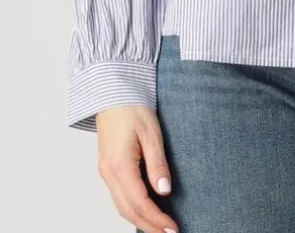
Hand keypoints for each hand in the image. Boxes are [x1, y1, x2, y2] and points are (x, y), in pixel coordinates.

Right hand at [96, 105, 178, 232]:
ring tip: (160, 227)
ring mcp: (105, 171)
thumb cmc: (132, 107)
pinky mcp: (108, 167)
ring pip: (121, 206)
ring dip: (140, 219)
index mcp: (119, 165)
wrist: (113, 91)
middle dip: (149, 225)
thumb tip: (164, 191)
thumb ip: (157, 164)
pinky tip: (146, 210)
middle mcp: (108, 172)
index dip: (156, 219)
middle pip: (128, 210)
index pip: (139, 202)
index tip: (173, 228)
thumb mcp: (151, 133)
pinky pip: (119, 195)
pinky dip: (133, 208)